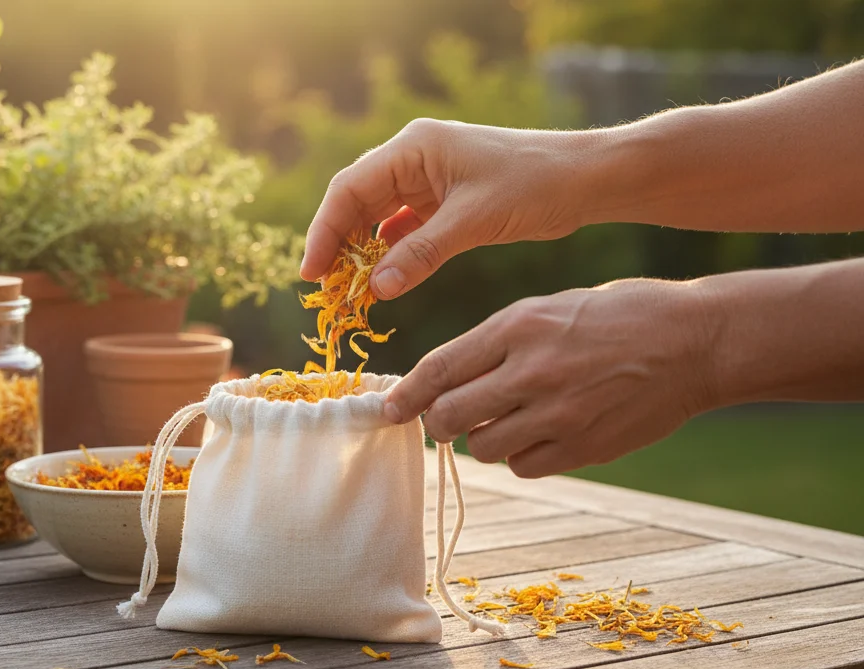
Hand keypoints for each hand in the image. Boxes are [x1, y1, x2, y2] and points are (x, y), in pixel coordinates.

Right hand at [300, 119, 592, 297]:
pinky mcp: (443, 200)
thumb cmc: (534, 185)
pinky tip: (383, 279)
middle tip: (326, 291)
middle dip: (338, 245)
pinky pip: (402, 228)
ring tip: (349, 291)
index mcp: (413, 147)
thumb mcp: (474, 221)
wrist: (586, 179)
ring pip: (376, 218)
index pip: (349, 189)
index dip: (324, 231)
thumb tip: (376, 289)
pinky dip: (389, 254)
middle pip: (356, 202)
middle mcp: (413, 158)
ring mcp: (427, 179)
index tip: (312, 273)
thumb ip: (421, 254)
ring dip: (361, 253)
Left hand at [383, 279, 718, 477]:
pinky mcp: (585, 446)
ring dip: (484, 438)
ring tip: (508, 418)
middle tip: (445, 418)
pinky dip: (521, 456)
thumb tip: (443, 381)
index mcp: (519, 326)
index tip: (387, 409)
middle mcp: (532, 371)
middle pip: (450, 416)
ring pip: (483, 447)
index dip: (405, 395)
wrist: (696, 341)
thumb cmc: (616, 316)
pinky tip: (540, 434)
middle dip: (437, 421)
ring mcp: (560, 413)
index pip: (439, 369)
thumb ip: (495, 342)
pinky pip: (524, 467)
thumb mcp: (548, 309)